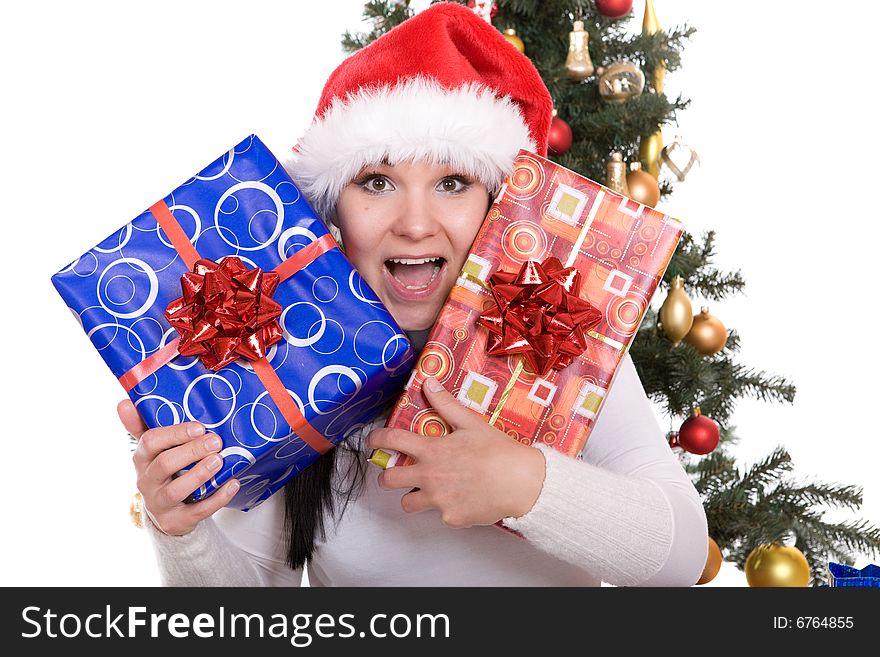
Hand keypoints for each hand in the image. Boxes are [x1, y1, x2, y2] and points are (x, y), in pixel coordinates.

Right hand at [117, 399, 239, 535]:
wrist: (168, 513)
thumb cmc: (166, 471)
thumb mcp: (155, 450)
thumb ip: (143, 425)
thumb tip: (124, 402)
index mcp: (142, 459)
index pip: (150, 442)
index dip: (174, 433)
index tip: (199, 426)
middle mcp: (147, 481)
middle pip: (165, 464)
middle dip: (192, 451)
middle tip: (216, 440)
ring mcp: (160, 503)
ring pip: (176, 490)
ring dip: (200, 474)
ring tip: (219, 460)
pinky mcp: (176, 521)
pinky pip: (197, 511)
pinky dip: (217, 498)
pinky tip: (233, 483)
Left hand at [366, 376, 544, 527]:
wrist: (523, 483)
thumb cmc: (499, 452)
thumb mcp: (471, 423)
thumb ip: (446, 405)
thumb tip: (429, 383)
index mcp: (432, 451)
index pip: (393, 441)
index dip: (377, 439)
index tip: (373, 440)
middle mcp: (429, 477)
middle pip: (389, 480)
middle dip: (387, 475)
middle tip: (395, 472)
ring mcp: (438, 501)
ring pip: (407, 503)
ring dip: (412, 496)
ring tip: (428, 489)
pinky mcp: (451, 518)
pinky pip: (439, 515)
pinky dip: (446, 507)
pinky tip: (461, 498)